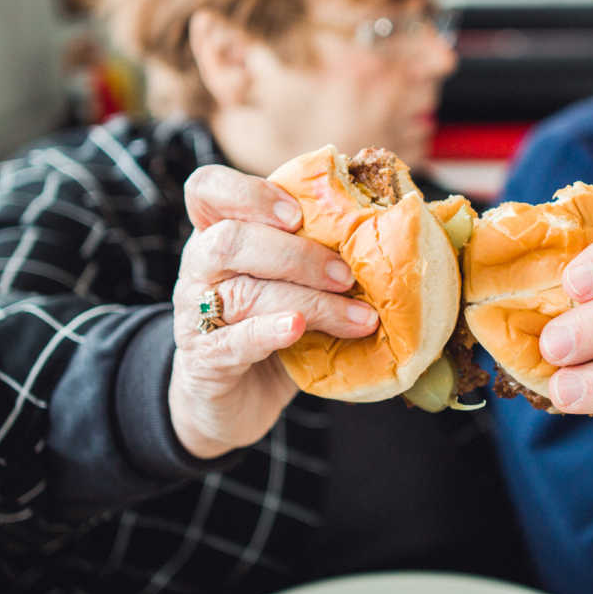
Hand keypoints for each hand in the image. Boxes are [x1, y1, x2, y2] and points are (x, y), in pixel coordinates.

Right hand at [169, 165, 377, 457]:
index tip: (296, 212)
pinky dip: (269, 331)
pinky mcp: (204, 361)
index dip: (248, 192)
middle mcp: (199, 269)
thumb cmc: (271, 331)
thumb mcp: (290, 285)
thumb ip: (318, 256)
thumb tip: (398, 233)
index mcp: (217, 235)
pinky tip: (298, 329)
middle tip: (347, 276)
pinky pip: (233, 341)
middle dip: (296, 254)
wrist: (231, 404)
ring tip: (358, 317)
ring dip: (308, 301)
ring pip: (240, 293)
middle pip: (228, 241)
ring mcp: (194, 316)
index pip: (207, 189)